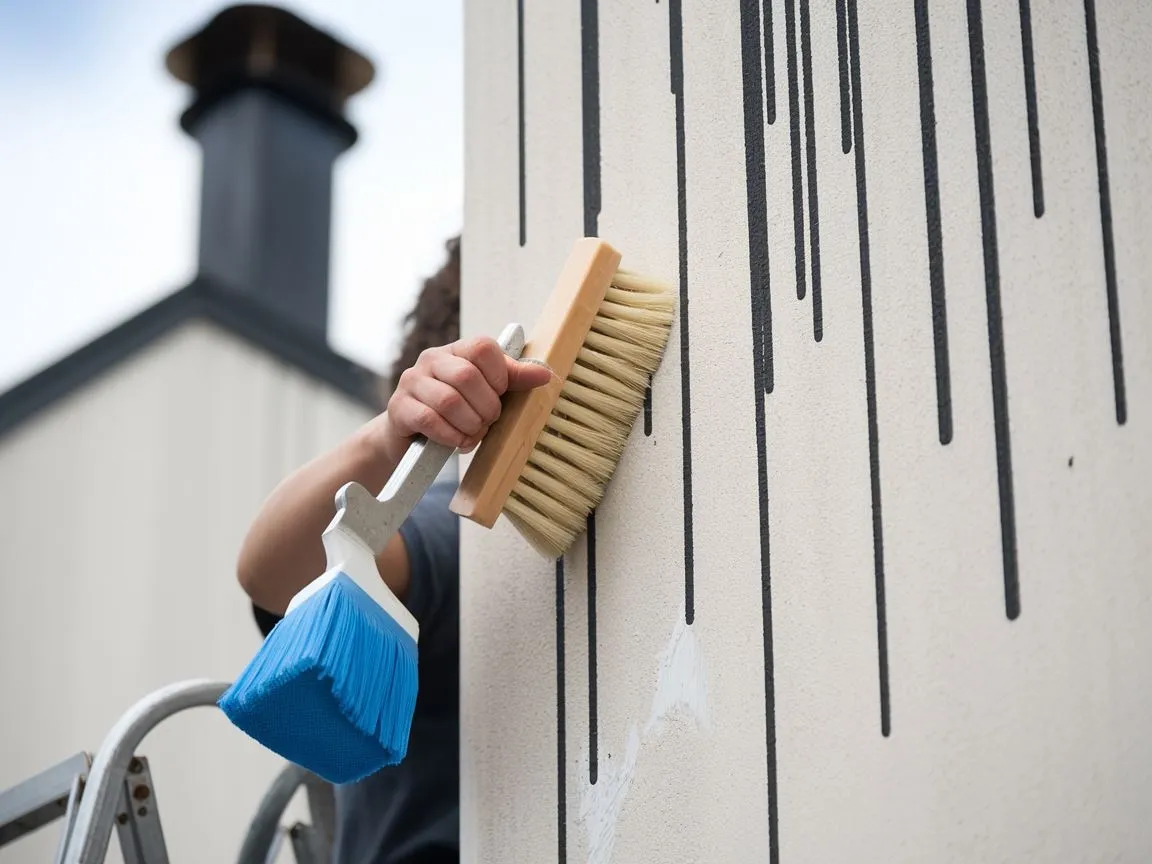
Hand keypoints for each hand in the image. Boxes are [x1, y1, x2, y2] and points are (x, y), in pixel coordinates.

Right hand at [383, 336, 552, 455]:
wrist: (413, 438)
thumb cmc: (458, 412)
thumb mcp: (487, 394)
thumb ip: (513, 380)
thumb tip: (545, 374)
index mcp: (457, 350)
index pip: (483, 348)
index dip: (498, 376)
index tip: (499, 395)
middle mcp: (431, 359)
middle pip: (466, 376)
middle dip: (485, 407)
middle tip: (488, 421)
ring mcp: (411, 381)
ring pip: (448, 401)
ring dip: (469, 425)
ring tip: (473, 433)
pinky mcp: (399, 407)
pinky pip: (429, 420)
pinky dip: (451, 436)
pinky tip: (457, 442)